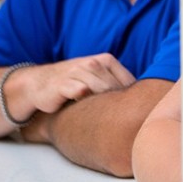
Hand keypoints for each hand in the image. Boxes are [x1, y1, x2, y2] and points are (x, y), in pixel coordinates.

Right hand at [7, 53, 136, 120]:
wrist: (38, 84)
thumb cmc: (73, 84)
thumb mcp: (98, 80)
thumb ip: (117, 85)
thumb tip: (143, 101)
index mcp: (106, 60)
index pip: (128, 81)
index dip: (131, 99)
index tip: (131, 112)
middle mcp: (93, 63)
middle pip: (116, 87)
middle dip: (119, 104)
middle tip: (119, 120)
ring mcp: (78, 72)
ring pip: (102, 90)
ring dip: (104, 105)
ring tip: (104, 118)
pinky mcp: (64, 83)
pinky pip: (82, 92)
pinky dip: (87, 101)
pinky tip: (86, 110)